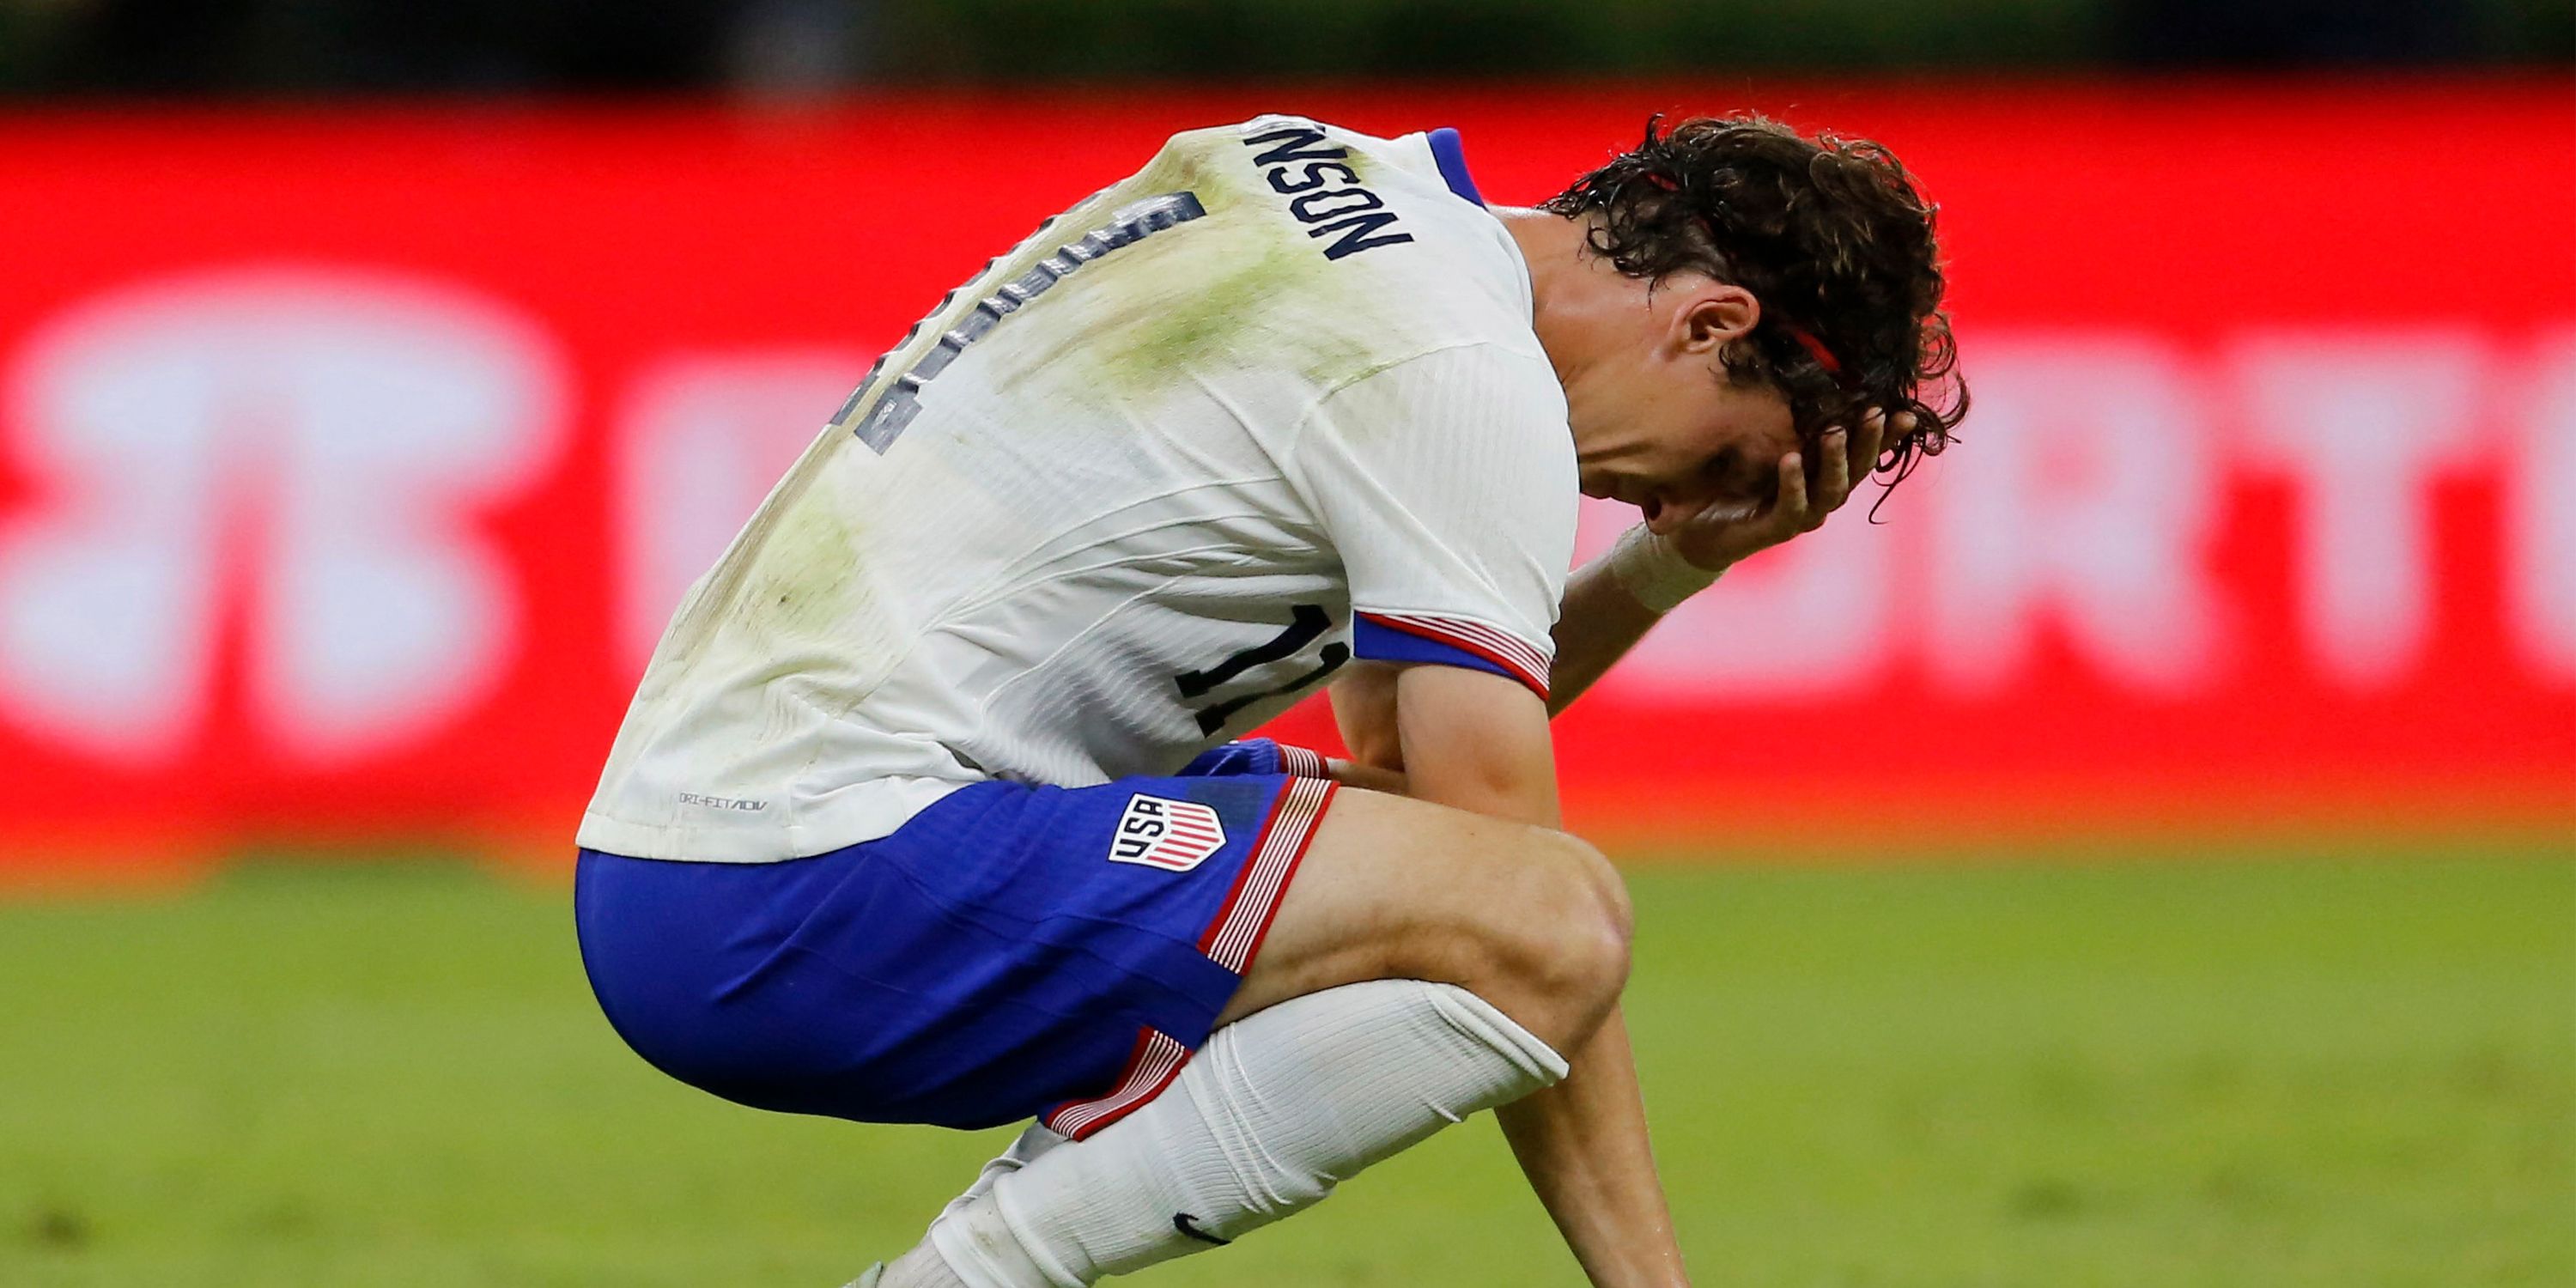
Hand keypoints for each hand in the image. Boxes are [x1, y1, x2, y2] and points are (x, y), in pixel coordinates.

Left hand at [1659, 408, 1903, 572]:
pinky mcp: (1777, 529)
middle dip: (1869, 440)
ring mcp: (1803, 514)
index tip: (1906, 412)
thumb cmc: (1740, 481)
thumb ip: (1790, 422)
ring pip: (1831, 489)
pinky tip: (1791, 459)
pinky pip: (1791, 506)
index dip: (1888, 436)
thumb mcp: (1767, 444)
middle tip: (1875, 412)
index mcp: (1827, 474)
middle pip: (1857, 469)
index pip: (1865, 452)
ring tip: (1835, 431)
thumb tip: (1807, 377)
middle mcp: (1823, 495)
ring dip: (1835, 459)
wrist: (1703, 528)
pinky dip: (1793, 483)